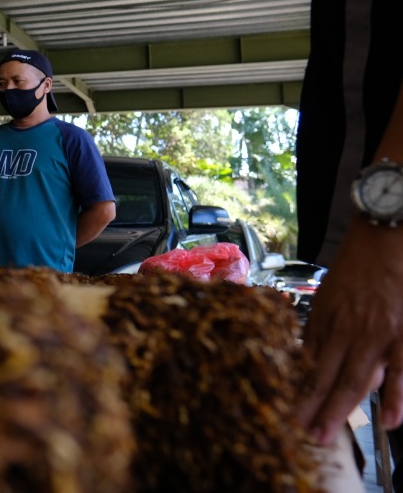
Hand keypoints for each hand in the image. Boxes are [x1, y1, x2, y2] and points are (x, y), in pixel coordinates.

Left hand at [295, 219, 402, 444]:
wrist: (384, 239)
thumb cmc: (356, 267)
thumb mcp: (328, 296)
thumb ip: (323, 328)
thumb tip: (312, 358)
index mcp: (324, 320)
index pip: (306, 364)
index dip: (296, 390)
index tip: (285, 411)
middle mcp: (345, 331)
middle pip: (324, 377)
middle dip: (310, 409)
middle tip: (299, 436)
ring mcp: (375, 336)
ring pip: (354, 381)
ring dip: (338, 411)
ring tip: (325, 436)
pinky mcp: (402, 336)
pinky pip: (400, 372)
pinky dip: (397, 398)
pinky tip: (390, 421)